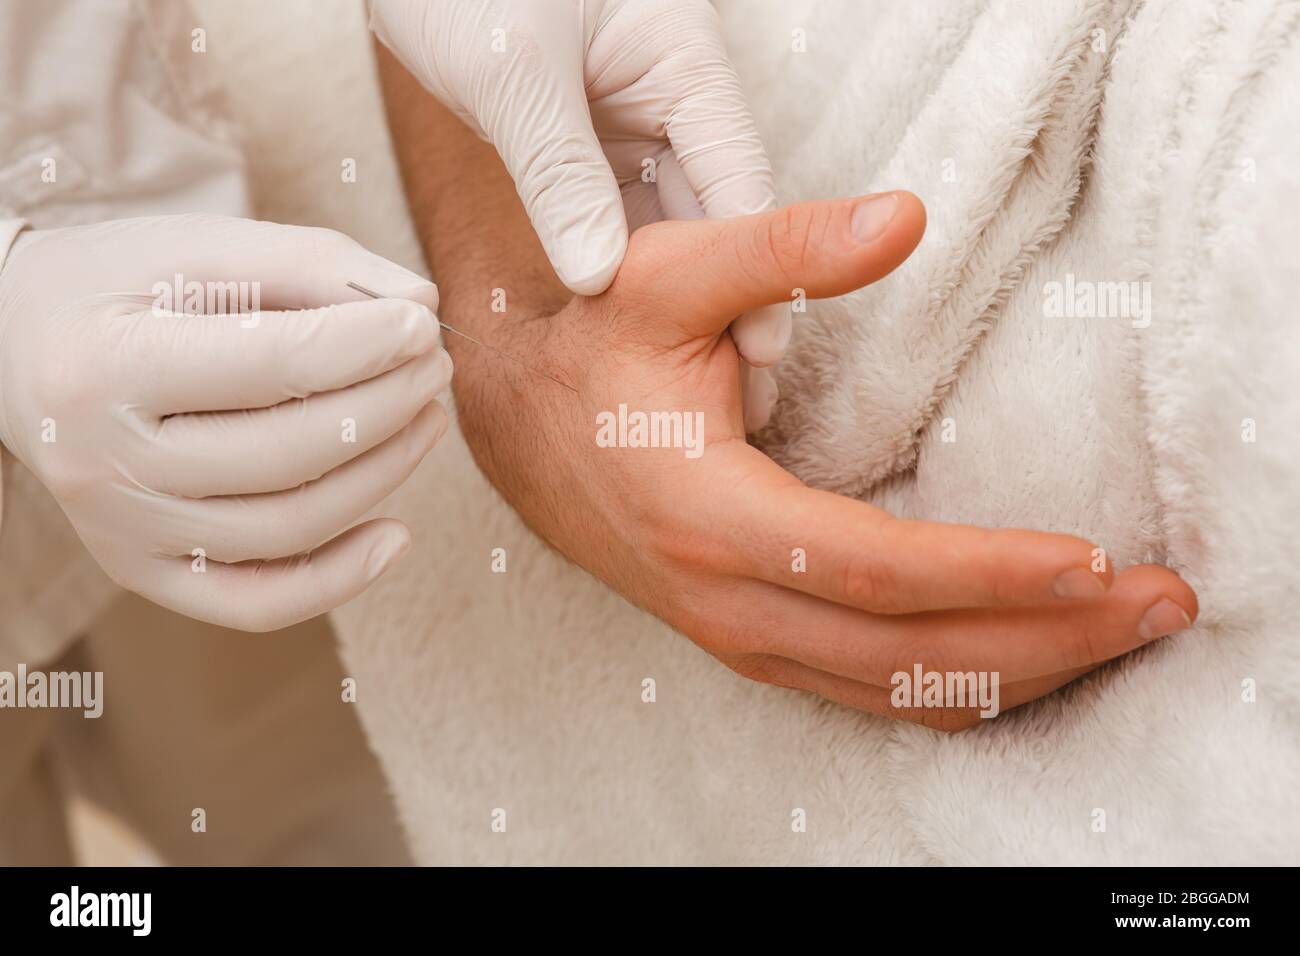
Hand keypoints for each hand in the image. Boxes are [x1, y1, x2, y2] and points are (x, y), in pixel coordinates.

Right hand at [0, 214, 451, 630]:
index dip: (364, 344)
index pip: (268, 365)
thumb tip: (420, 303)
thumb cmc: (121, 289)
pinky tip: (397, 533)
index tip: (421, 322)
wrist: (16, 349)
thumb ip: (311, 265)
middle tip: (434, 365)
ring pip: (287, 528)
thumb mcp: (200, 247)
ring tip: (426, 417)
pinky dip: (339, 579)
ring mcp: (122, 533)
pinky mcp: (145, 573)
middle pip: (286, 455)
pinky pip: (257, 603)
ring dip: (382, 475)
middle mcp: (104, 465)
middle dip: (385, 406)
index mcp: (106, 367)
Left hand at [369, 0, 786, 427]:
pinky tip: (631, 326)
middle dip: (728, 295)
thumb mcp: (514, 74)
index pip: (737, 176)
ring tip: (693, 376)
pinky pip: (616, 212)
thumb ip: (559, 175)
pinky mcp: (586, 139)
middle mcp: (668, 93)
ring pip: (668, 218)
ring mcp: (628, 118)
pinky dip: (625, 266)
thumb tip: (599, 280)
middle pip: (714, 208)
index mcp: (680, 59)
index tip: (759, 347)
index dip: (756, 264)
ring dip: (679, 291)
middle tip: (737, 389)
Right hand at [451, 192, 1198, 728]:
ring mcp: (736, 633)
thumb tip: (904, 218)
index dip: (982, 570)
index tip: (1088, 560)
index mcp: (709, 514)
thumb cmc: (596, 353)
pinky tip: (1023, 665)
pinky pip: (865, 691)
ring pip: (891, 689)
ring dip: (1016, 671)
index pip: (867, 569)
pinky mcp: (749, 640)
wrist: (520, 429)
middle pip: (903, 652)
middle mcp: (726, 597)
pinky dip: (954, 687)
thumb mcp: (670, 277)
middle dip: (1041, 637)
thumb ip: (787, 247)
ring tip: (1119, 638)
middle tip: (1155, 607)